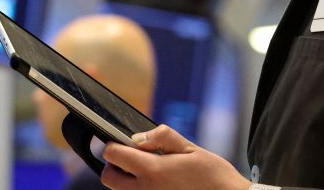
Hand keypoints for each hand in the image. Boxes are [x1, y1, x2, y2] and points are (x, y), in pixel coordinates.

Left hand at [101, 124, 251, 189]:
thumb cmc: (214, 176)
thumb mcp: (191, 149)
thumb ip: (162, 138)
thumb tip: (137, 138)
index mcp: (153, 171)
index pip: (112, 155)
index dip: (114, 145)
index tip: (123, 143)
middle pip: (109, 178)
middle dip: (115, 165)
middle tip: (133, 159)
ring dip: (128, 181)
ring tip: (152, 174)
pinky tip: (161, 186)